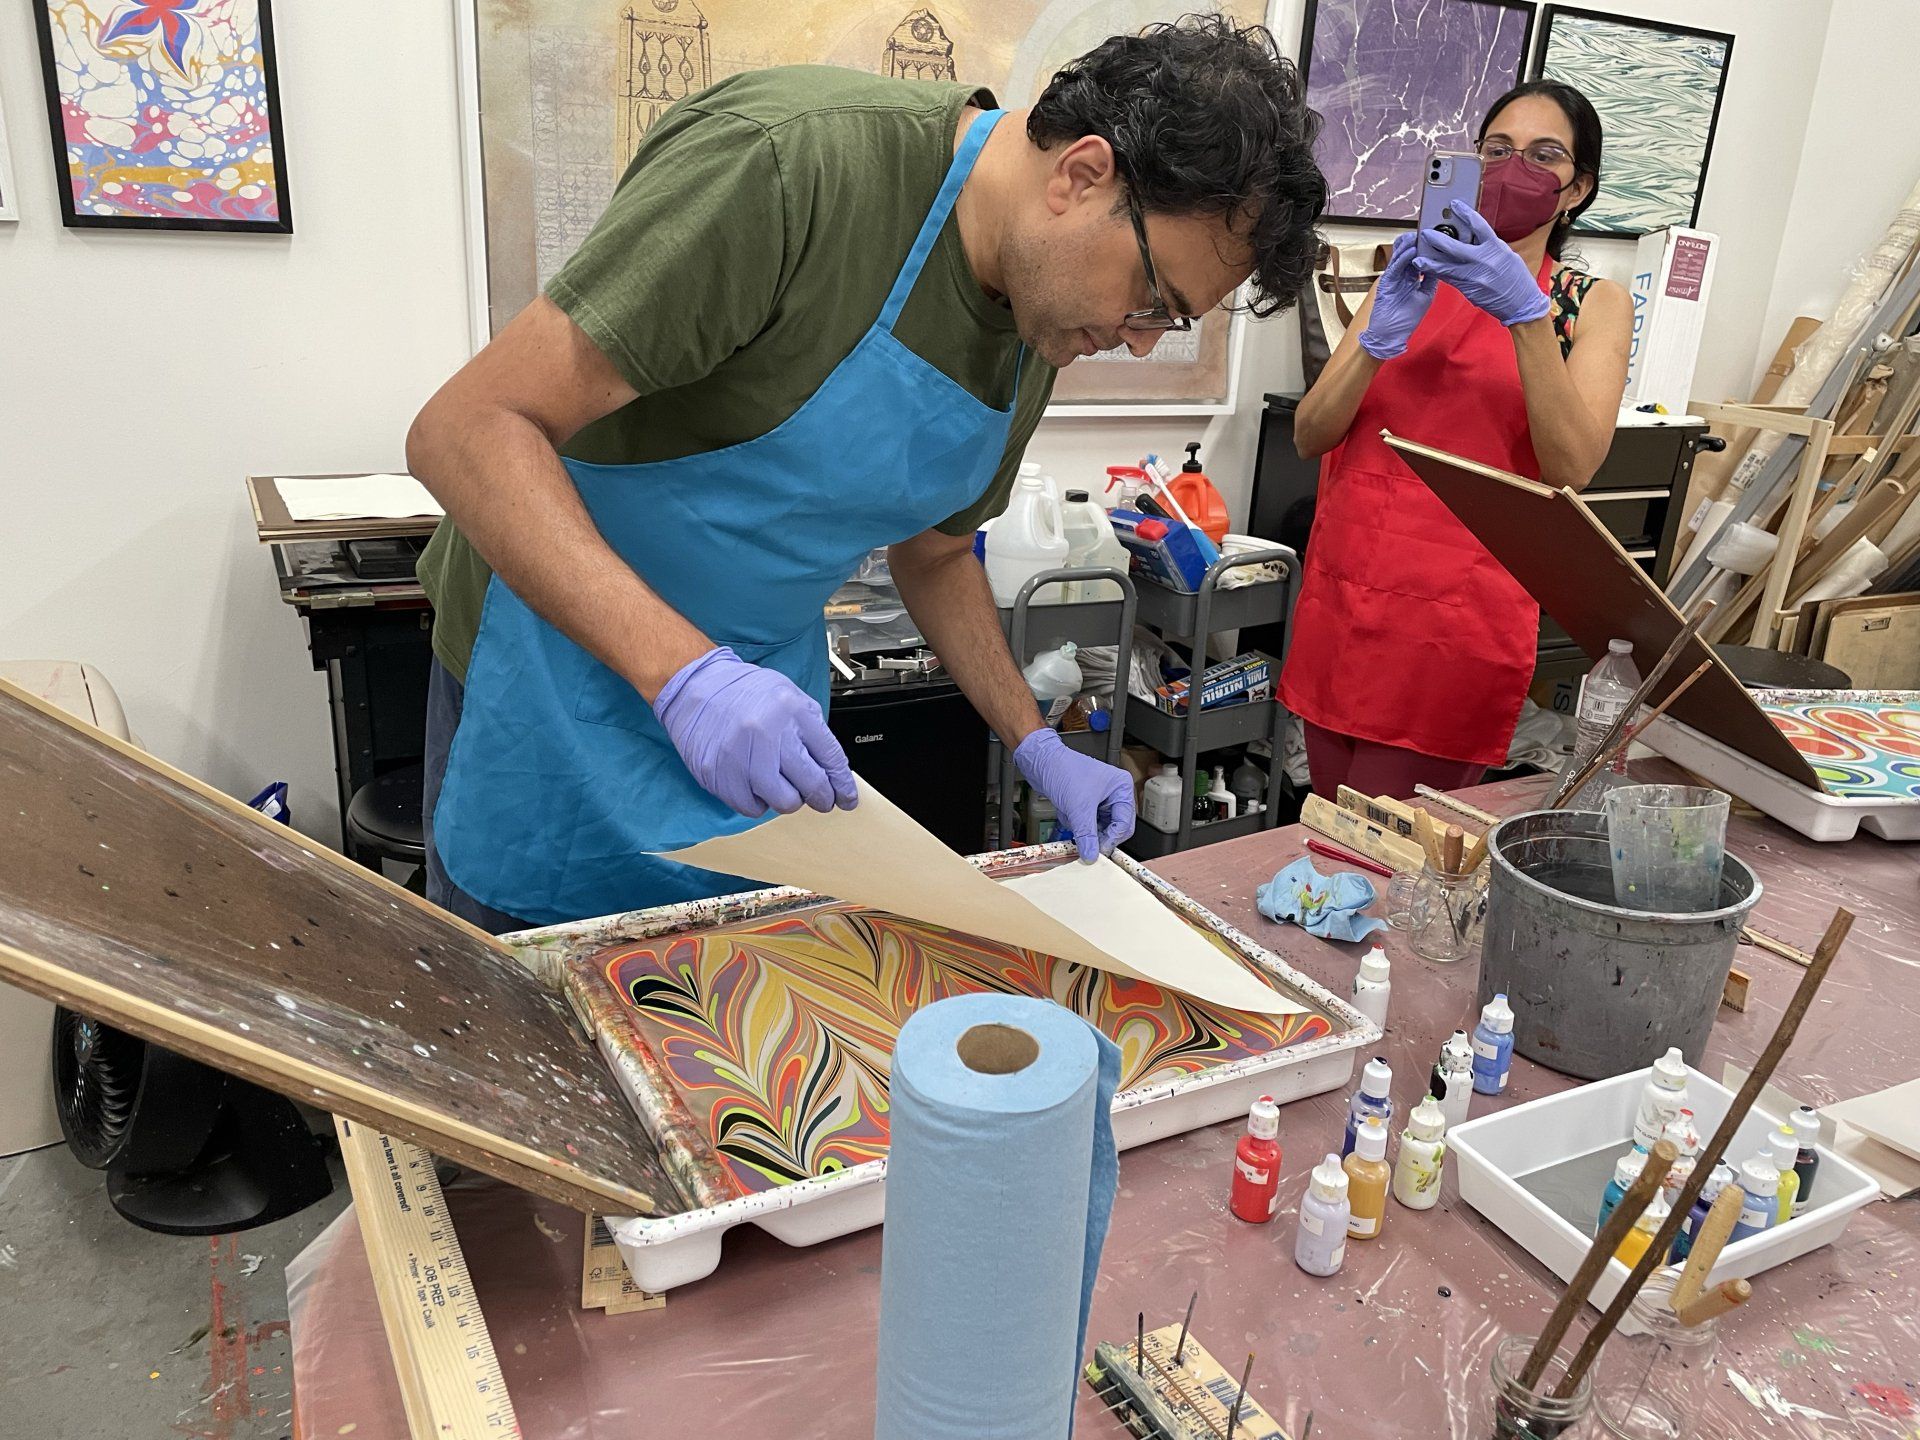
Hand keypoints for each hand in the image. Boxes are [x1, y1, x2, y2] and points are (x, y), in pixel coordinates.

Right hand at [653, 647, 858, 817]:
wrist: (697, 686)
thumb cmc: (745, 693)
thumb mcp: (790, 697)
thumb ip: (811, 731)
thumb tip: (831, 769)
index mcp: (792, 712)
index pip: (830, 758)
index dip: (843, 785)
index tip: (847, 799)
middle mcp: (769, 734)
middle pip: (811, 784)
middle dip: (821, 797)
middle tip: (820, 799)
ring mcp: (743, 756)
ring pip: (784, 802)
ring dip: (788, 799)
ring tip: (780, 784)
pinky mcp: (720, 775)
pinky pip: (752, 807)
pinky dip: (758, 802)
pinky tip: (755, 784)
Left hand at [1014, 728, 1134, 862]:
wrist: (1041, 762)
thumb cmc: (1063, 769)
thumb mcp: (1078, 807)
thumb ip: (1087, 835)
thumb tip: (1091, 854)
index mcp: (1121, 788)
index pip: (1124, 823)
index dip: (1111, 839)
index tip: (1098, 851)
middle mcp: (1114, 793)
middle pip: (1113, 827)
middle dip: (1096, 834)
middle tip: (1086, 844)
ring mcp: (1100, 799)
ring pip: (1098, 827)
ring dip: (1083, 827)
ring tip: (1071, 817)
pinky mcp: (1086, 803)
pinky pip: (1085, 823)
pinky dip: (1075, 822)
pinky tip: (1066, 812)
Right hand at [1357, 232, 1436, 359]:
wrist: (1391, 335)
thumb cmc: (1406, 319)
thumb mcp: (1425, 295)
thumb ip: (1431, 280)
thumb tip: (1441, 263)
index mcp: (1411, 277)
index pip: (1418, 257)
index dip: (1425, 246)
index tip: (1436, 236)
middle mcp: (1402, 275)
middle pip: (1408, 252)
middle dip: (1416, 241)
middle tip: (1427, 230)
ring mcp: (1393, 278)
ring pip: (1400, 256)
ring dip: (1409, 245)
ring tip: (1418, 234)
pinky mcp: (1386, 283)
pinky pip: (1395, 267)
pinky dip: (1403, 258)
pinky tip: (1411, 250)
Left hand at [1415, 202, 1549, 326]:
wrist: (1521, 303)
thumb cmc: (1516, 277)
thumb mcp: (1506, 255)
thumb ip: (1488, 245)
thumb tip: (1472, 235)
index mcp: (1496, 248)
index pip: (1478, 225)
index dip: (1465, 213)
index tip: (1454, 204)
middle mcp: (1484, 261)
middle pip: (1455, 247)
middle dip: (1438, 239)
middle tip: (1426, 233)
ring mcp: (1475, 277)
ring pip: (1447, 267)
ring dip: (1431, 262)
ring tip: (1417, 258)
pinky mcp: (1469, 290)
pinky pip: (1450, 279)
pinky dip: (1439, 273)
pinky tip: (1429, 270)